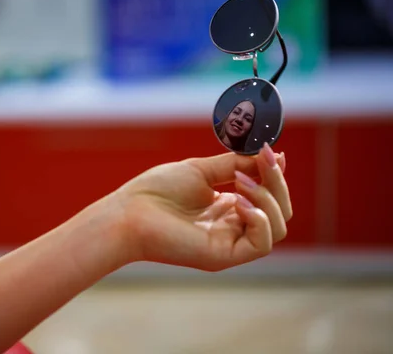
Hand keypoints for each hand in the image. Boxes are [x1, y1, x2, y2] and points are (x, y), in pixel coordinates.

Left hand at [114, 143, 290, 271]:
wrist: (129, 213)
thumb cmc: (157, 191)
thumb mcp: (201, 170)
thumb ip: (236, 164)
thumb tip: (274, 154)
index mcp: (228, 207)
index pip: (269, 196)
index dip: (275, 175)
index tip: (271, 152)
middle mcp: (232, 226)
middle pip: (279, 211)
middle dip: (276, 183)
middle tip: (263, 161)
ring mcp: (230, 242)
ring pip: (277, 227)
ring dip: (268, 199)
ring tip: (240, 182)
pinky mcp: (224, 256)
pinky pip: (261, 244)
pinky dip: (260, 220)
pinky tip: (238, 202)